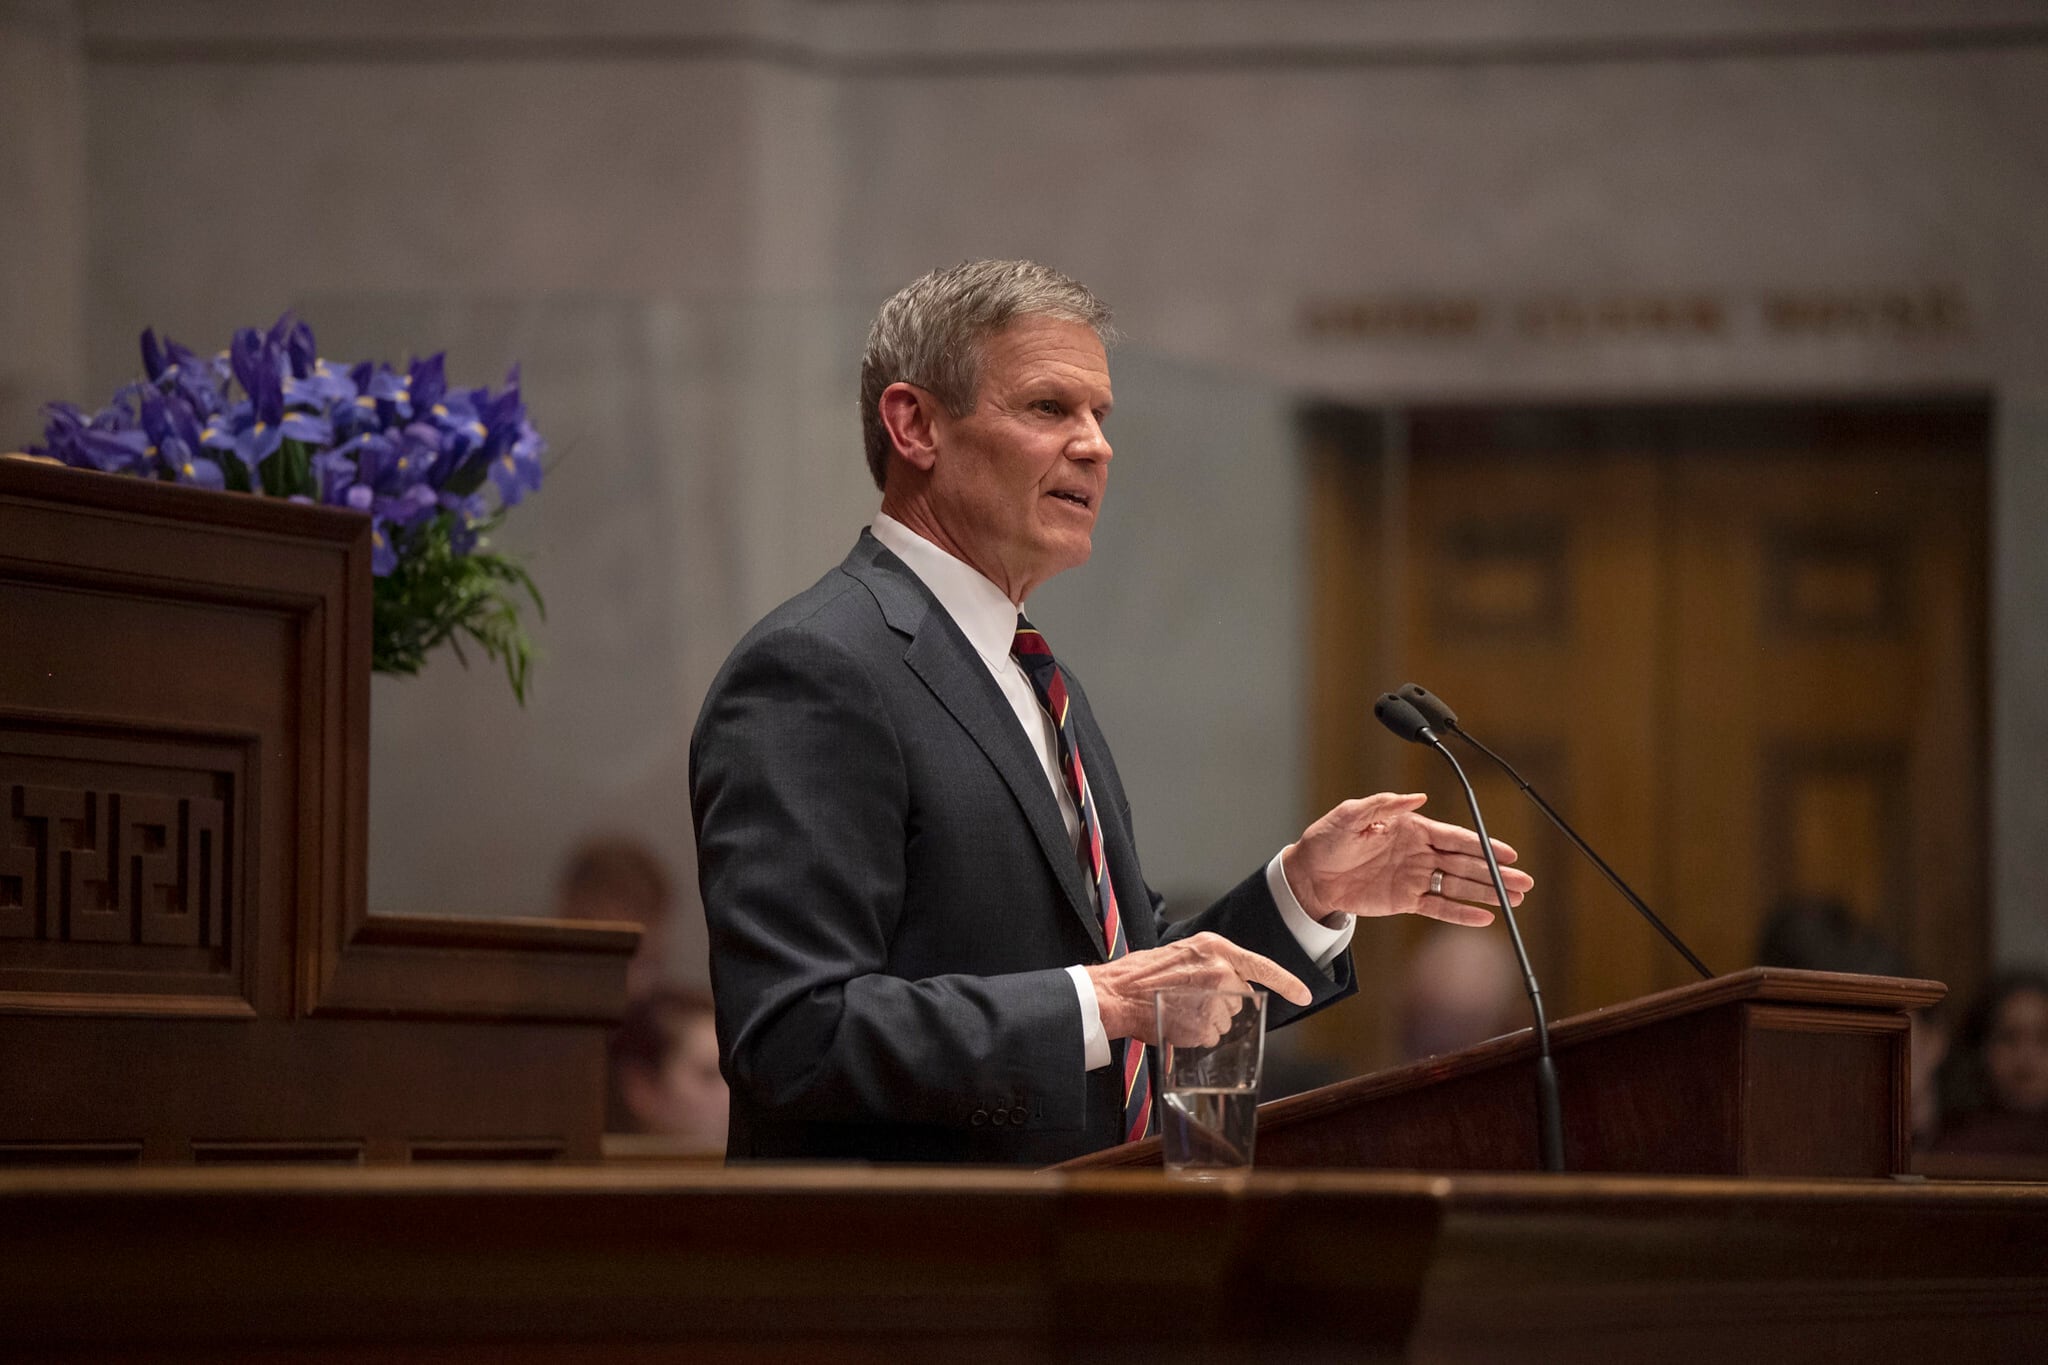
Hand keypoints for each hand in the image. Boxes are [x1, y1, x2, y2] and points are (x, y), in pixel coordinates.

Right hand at [1085, 932, 1312, 1042]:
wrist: (1117, 992)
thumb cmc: (1143, 973)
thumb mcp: (1185, 953)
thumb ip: (1213, 964)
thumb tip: (1234, 982)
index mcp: (1216, 949)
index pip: (1262, 966)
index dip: (1287, 982)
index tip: (1305, 995)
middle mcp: (1220, 971)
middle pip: (1241, 997)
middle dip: (1223, 1003)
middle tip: (1192, 999)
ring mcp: (1214, 1000)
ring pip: (1228, 1020)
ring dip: (1209, 1020)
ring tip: (1181, 1010)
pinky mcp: (1204, 1025)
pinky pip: (1212, 1037)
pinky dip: (1197, 1036)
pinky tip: (1179, 1023)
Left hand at [1281, 792, 1532, 927]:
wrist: (1308, 874)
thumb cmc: (1327, 839)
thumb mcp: (1350, 814)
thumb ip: (1383, 805)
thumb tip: (1417, 798)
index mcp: (1411, 829)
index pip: (1455, 838)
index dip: (1484, 846)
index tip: (1509, 854)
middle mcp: (1419, 853)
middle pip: (1465, 864)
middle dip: (1496, 873)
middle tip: (1525, 882)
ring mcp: (1414, 878)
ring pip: (1458, 886)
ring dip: (1486, 893)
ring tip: (1516, 900)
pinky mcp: (1405, 901)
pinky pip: (1438, 908)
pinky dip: (1460, 913)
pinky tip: (1484, 917)